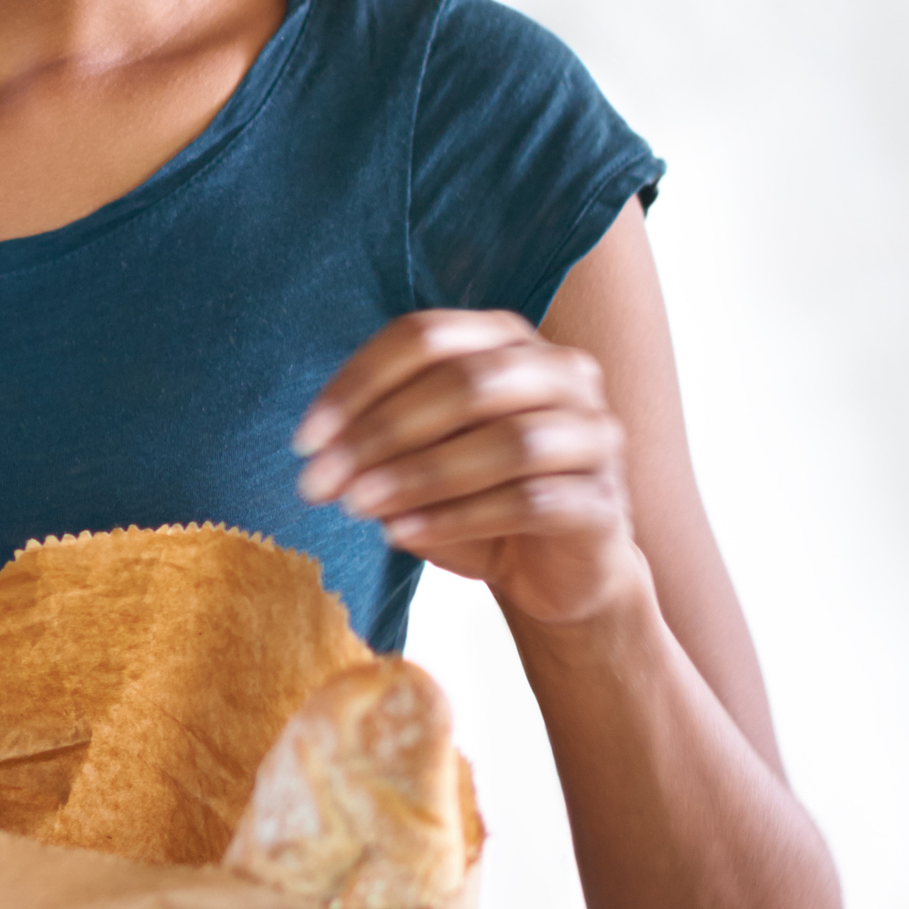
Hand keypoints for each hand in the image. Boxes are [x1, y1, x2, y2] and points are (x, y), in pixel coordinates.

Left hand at [294, 310, 644, 630]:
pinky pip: (530, 502)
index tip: (304, 441)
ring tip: (358, 507)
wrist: (554, 571)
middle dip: (382, 432)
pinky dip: (458, 517)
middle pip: (468, 382)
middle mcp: (563, 373)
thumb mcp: (421, 451)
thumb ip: (380, 432)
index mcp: (508, 340)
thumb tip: (320, 452)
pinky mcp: (603, 502)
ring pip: (508, 442)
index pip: (426, 336)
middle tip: (322, 482)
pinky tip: (403, 534)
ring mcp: (594, 435)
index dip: (358, 383)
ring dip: (419, 475)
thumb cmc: (477, 496)